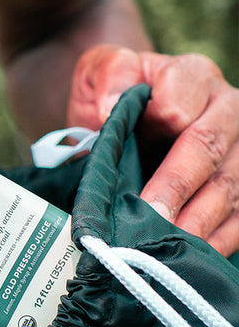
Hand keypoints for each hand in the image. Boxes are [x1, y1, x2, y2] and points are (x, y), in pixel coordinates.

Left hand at [68, 44, 238, 256]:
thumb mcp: (101, 70)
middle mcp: (226, 109)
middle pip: (208, 148)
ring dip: (199, 221)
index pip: (181, 103)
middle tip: (151, 217)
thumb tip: (110, 106)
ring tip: (168, 246)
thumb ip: (110, 74)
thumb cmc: (113, 93)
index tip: (129, 159)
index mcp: (191, 76)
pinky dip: (219, 239)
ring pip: (231, 187)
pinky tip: (193, 256)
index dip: (159, 131)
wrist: (125, 115)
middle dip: (177, 187)